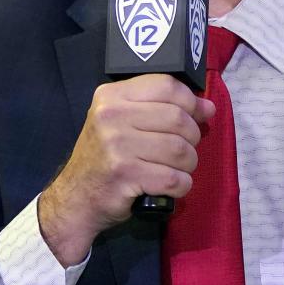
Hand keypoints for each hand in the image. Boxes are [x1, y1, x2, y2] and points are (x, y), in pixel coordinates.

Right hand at [38, 74, 214, 265]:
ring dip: (188, 164)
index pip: (167, 85)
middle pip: (178, 118)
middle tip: (184, 149)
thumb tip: (208, 107)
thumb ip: (162, 108)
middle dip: (192, 137)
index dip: (191, 101)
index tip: (198, 115)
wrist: (76, 198)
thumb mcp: (124, 122)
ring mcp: (117, 145)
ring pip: (180, 149)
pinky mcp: (125, 175)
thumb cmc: (106, 157)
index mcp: (112, 95)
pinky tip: (171, 185)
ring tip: (176, 168)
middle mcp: (112, 115)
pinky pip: (174, 178)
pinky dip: (181, 185)